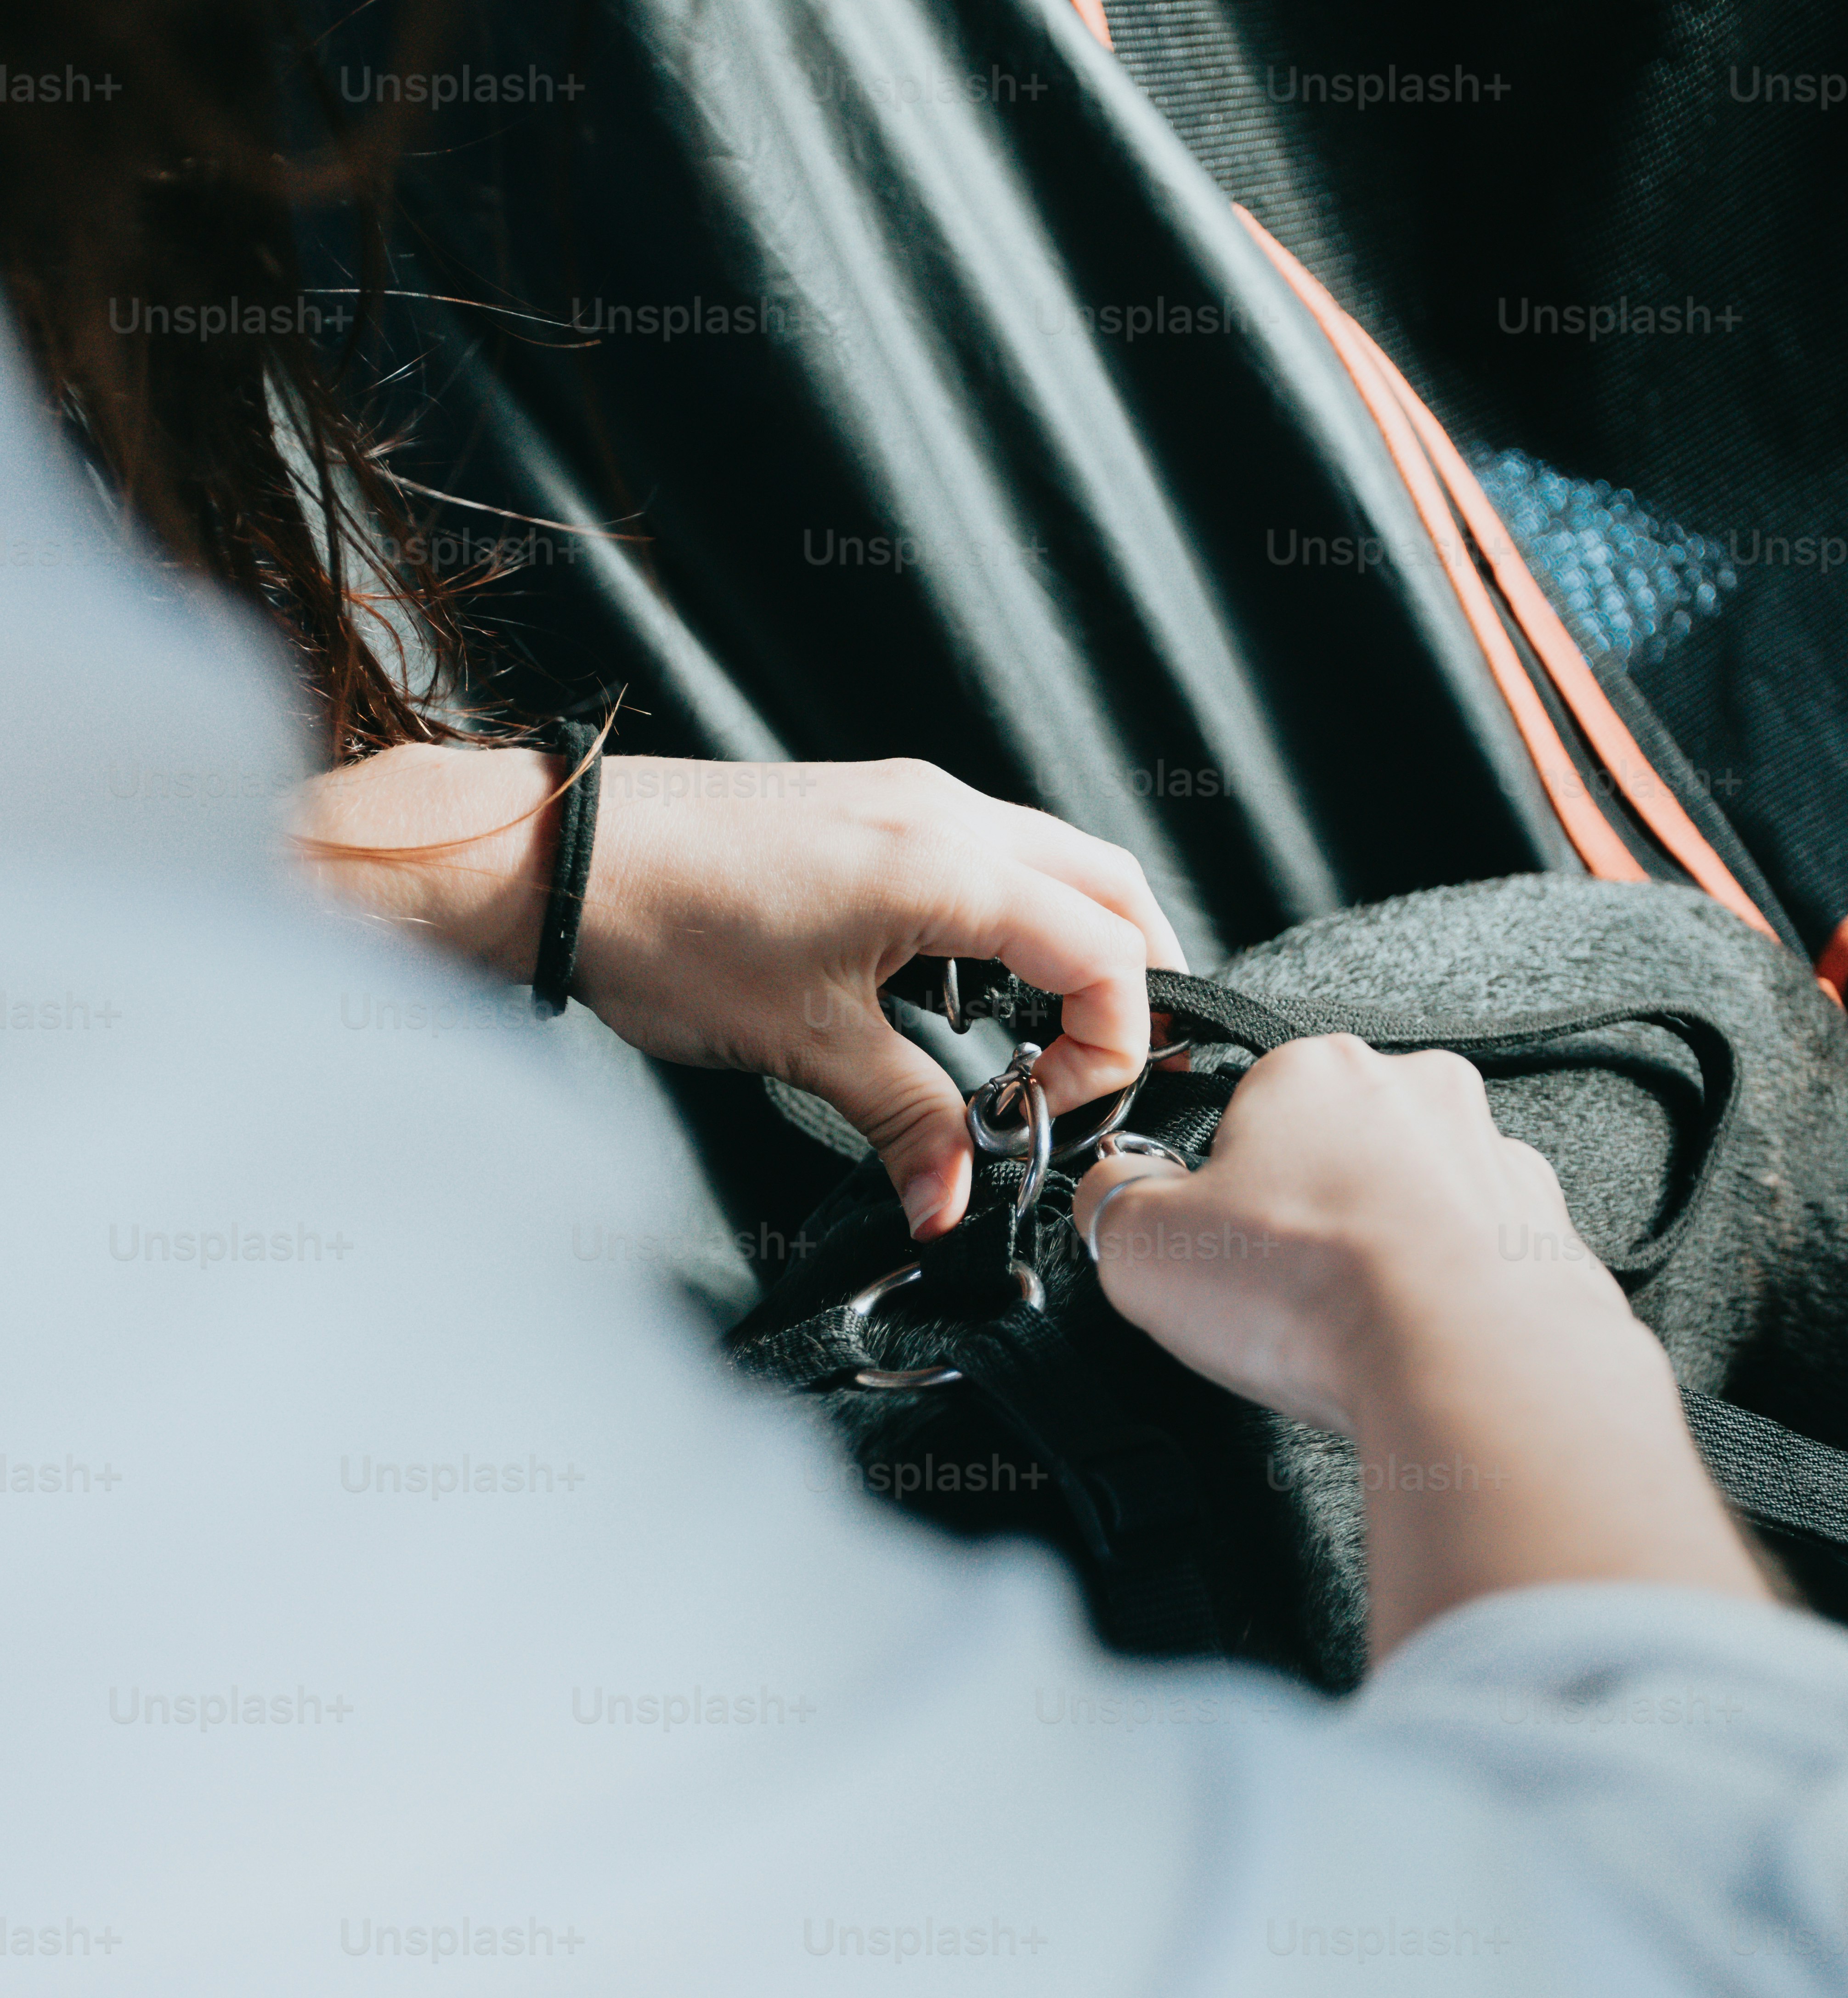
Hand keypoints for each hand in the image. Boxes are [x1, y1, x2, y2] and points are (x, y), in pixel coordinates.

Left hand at [579, 757, 1184, 1233]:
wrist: (565, 856)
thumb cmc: (667, 927)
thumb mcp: (806, 1046)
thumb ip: (906, 1122)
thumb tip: (953, 1199)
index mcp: (946, 865)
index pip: (1103, 951)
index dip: (1108, 1044)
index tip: (1047, 1107)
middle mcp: (945, 813)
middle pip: (1111, 889)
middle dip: (1131, 984)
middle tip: (1100, 1069)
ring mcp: (911, 798)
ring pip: (1058, 862)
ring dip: (1077, 946)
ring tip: (1043, 1035)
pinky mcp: (874, 804)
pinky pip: (992, 851)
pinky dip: (1017, 916)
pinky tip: (971, 983)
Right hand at [1075, 1037, 1768, 1659]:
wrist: (1467, 1356)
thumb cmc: (1312, 1287)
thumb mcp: (1138, 1244)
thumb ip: (1109, 1201)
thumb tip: (1109, 1191)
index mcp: (1311, 1066)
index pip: (1242, 1110)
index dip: (1216, 1188)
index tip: (1212, 1245)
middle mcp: (1414, 1088)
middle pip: (1330, 1152)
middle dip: (1303, 1215)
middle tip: (1277, 1293)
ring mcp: (1490, 1154)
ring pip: (1408, 1201)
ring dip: (1376, 1251)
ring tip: (1348, 1328)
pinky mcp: (1543, 1227)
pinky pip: (1474, 1255)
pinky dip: (1444, 1292)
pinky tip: (1413, 1340)